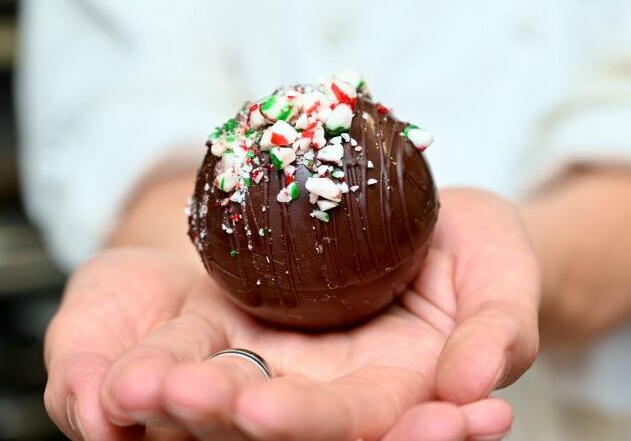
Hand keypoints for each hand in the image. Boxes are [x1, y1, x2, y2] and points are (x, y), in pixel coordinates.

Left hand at [44, 188, 540, 439]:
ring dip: (174, 390)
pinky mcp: (257, 318)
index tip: (256, 410)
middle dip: (217, 413)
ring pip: (226, 384)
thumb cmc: (481, 249)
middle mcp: (336, 387)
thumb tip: (475, 386)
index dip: (307, 420)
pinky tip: (116, 360)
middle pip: (272, 415)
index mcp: (399, 392)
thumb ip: (498, 332)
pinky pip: (206, 342)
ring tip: (124, 384)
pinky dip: (164, 353)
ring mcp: (292, 356)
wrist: (442, 219)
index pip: (354, 422)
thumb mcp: (505, 275)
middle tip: (158, 397)